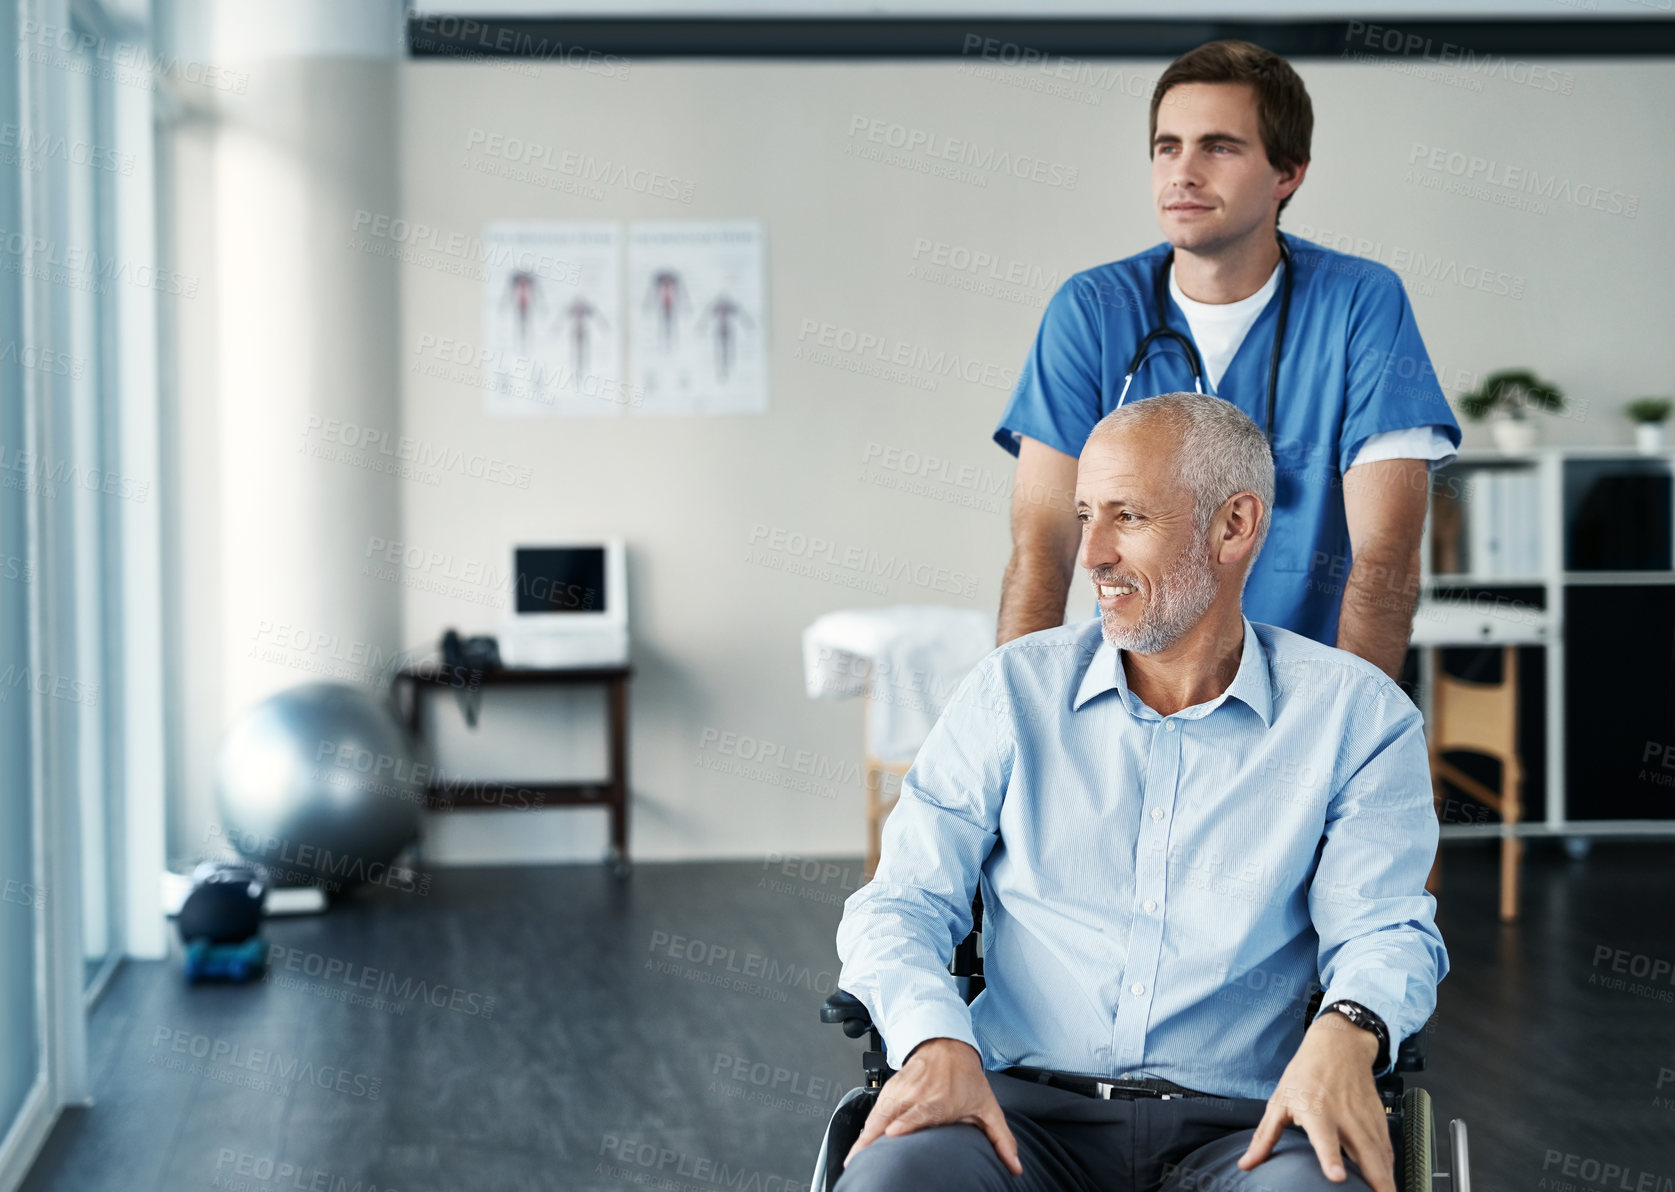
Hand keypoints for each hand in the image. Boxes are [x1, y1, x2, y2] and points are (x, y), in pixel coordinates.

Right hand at [843, 1037, 1021, 1175]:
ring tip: (854, 1161)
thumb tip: (1015, 1167)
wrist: (946, 1045)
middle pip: (890, 1118)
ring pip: (876, 1116)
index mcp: (938, 1100)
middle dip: (874, 1139)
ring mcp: (899, 1092)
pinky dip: (864, 1129)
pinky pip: (873, 1112)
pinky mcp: (888, 1091)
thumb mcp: (987, 1107)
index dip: (905, 1123)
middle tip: (861, 1162)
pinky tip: (858, 1148)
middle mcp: (916, 1095)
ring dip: (864, 1138)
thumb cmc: (966, 1077)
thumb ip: (1001, 1139)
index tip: (892, 1134)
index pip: (918, 1112)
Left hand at [1237, 1012, 1394, 1191]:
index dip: (1331, 1159)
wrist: (1339, 1046)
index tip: (1337, 1177)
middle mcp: (1345, 1117)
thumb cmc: (1306, 1073)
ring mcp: (1366, 1120)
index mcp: (1317, 1110)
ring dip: (1386, 1181)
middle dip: (1375, 1182)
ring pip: (1381, 1156)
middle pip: (1364, 1154)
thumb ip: (1264, 1137)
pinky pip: (1387, 1151)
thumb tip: (1246, 1163)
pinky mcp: (1379, 1121)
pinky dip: (1390, 1169)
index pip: (1325, 1138)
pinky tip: (1388, 1184)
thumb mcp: (1280, 1101)